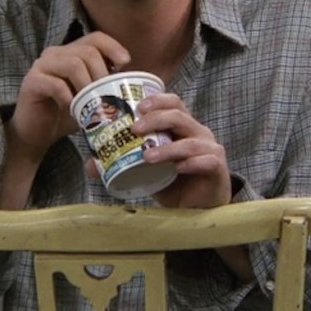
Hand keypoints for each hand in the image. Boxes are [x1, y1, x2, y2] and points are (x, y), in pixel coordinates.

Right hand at [8, 32, 130, 163]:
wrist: (36, 134)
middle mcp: (55, 53)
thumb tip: (137, 84)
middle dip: (102, 74)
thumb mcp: (91, 97)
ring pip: (73, 64)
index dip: (113, 47)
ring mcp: (41, 66)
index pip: (95, 38)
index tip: (125, 63)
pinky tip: (73, 109)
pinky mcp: (31, 82)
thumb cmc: (66, 114)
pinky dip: (69, 98)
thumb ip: (106, 85)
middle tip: (107, 96)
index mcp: (71, 52)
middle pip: (87, 51)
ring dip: (88, 86)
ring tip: (91, 104)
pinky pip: (55, 84)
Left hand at [130, 93, 230, 208]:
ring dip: (167, 148)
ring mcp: (210, 149)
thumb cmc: (174, 184)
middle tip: (135, 129)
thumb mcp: (147, 171)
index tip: (137, 107)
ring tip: (147, 157)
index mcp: (182, 127)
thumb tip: (92, 163)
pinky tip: (178, 168)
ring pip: (190, 142)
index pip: (174, 103)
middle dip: (156, 119)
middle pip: (179, 116)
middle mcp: (198, 133)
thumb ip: (126, 162)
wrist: (198, 210)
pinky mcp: (218, 168)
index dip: (157, 101)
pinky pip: (207, 161)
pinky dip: (192, 163)